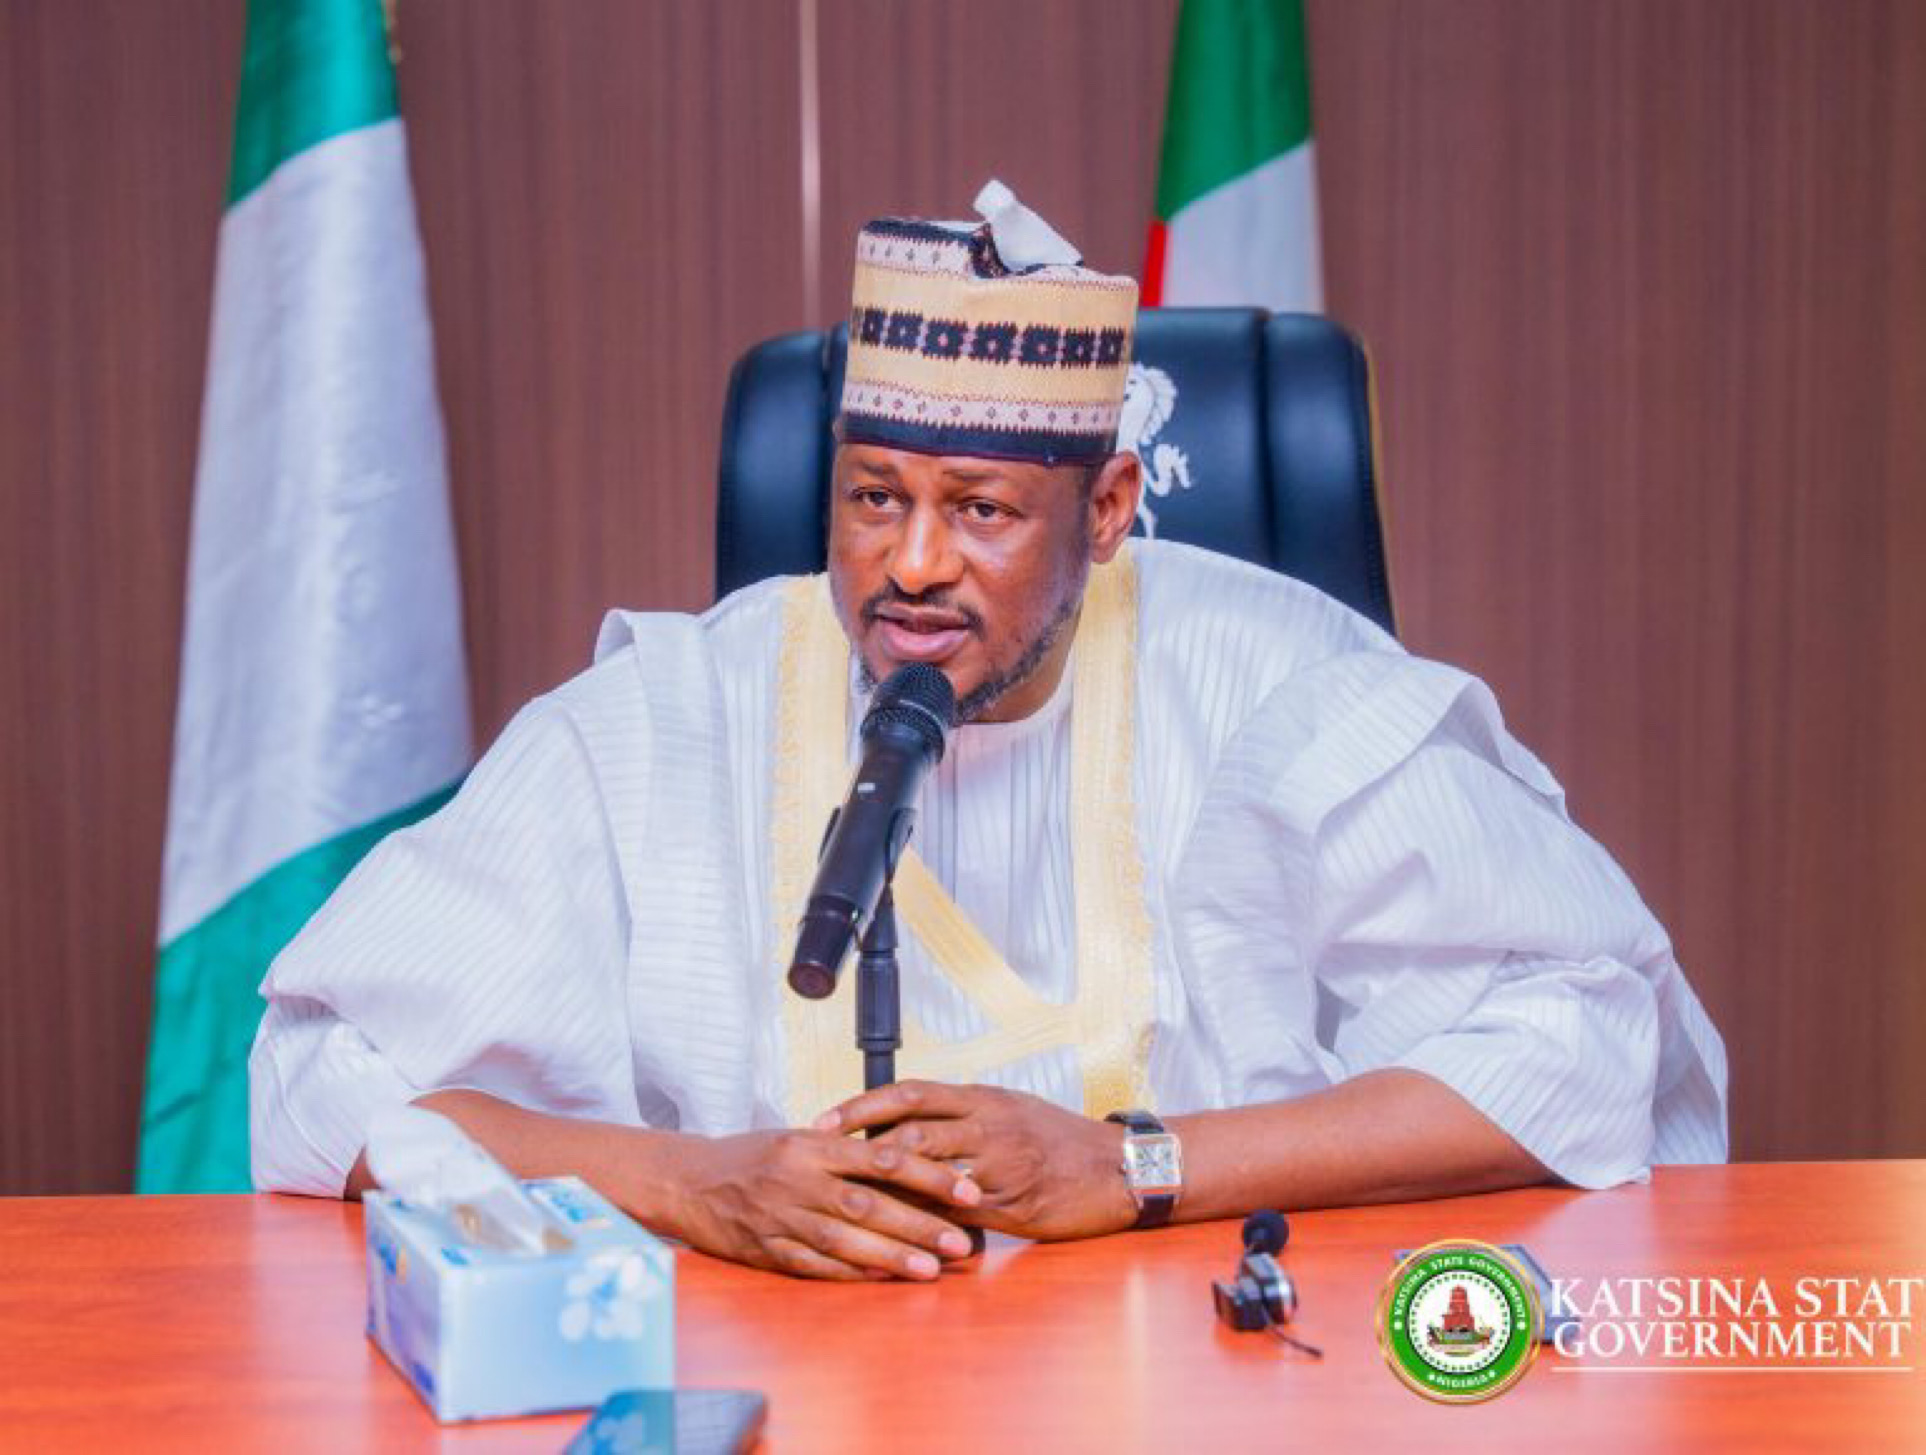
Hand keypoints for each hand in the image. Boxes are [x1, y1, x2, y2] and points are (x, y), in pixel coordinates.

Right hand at [665, 1128, 981, 1280]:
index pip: (884, 1157)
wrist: (686, 1179)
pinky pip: (813, 1264)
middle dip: (921, 1224)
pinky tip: (881, 1281)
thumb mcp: (797, 1139)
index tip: (968, 1190)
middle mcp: (799, 1179)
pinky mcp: (765, 1248)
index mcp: (812, 1145)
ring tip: (931, 1268)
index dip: (931, 1176)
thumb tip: (908, 1163)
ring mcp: (781, 1216)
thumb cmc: (751, 1156)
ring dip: (892, 1256)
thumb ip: (845, 1152)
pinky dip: (850, 1274)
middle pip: (871, 1203)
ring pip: (845, 1238)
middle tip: (962, 1241)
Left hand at [815, 1081, 1136, 1241]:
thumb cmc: (1061, 1139)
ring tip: (846, 1200)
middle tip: (818, 1162)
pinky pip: (957, 1214)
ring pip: (928, 1173)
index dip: (861, 1105)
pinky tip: (895, 1233)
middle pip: (910, 1130)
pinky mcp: (1013, 1205)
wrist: (1119, 1168)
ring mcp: (1000, 1166)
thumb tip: (908, 1121)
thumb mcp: (1010, 1110)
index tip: (823, 1119)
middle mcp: (988, 1126)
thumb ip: (963, 1115)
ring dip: (885, 1188)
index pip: (910, 1093)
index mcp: (983, 1099)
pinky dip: (924, 1221)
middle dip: (858, 1147)